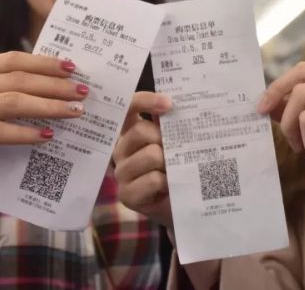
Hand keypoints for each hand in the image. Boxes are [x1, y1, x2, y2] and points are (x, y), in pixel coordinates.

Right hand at [0, 52, 87, 203]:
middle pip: (15, 81)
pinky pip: (0, 131)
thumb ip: (23, 86)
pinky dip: (28, 133)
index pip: (11, 61)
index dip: (44, 63)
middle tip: (81, 92)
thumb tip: (68, 76)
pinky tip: (49, 135)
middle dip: (53, 86)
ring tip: (74, 111)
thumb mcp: (4, 103)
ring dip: (48, 106)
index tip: (73, 68)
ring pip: (10, 103)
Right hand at [113, 91, 172, 227]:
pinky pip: (152, 179)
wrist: (182, 204)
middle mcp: (121, 149)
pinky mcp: (126, 194)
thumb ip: (171, 123)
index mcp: (131, 131)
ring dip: (169, 163)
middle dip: (164, 138)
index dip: (144, 101)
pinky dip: (167, 182)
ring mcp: (121, 172)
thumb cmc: (178, 168)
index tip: (168, 103)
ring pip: (150, 155)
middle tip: (177, 150)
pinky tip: (169, 187)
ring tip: (175, 171)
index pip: (128, 108)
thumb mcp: (176, 143)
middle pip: (140, 131)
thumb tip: (174, 101)